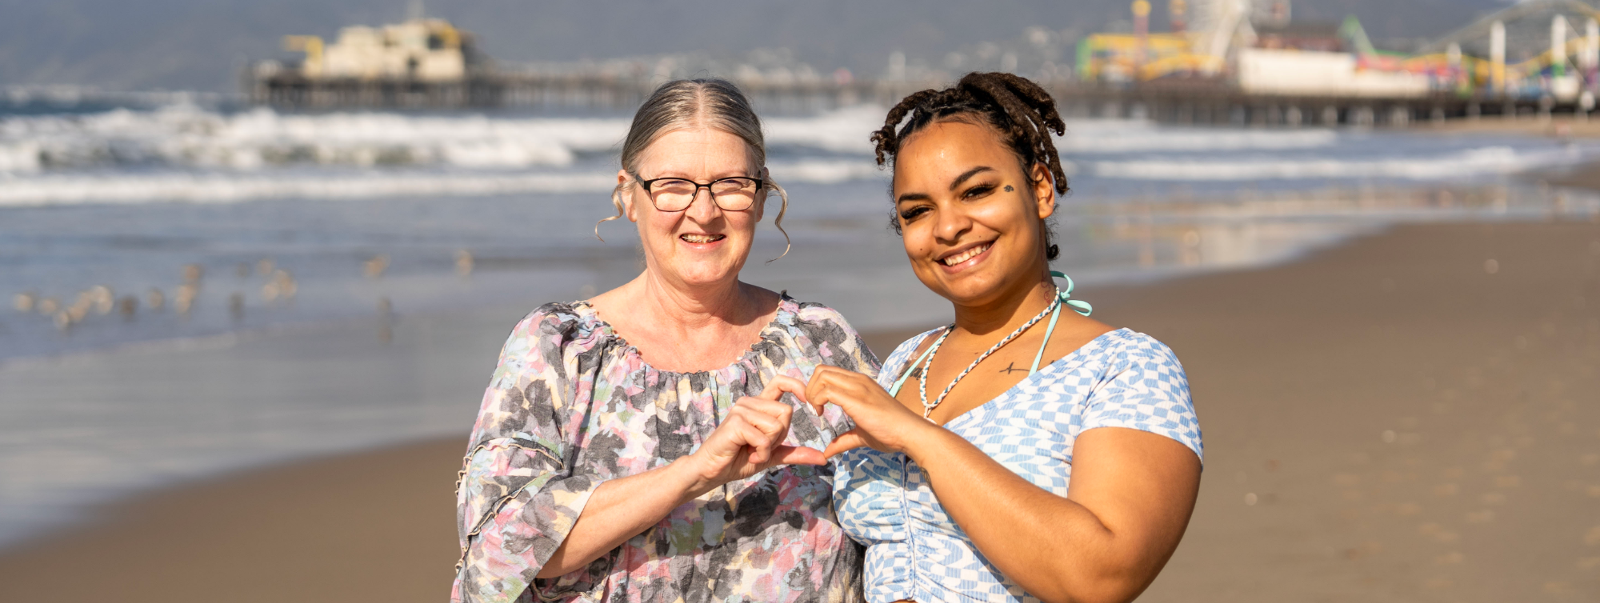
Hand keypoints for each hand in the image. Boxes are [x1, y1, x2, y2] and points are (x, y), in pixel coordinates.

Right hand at [681, 376, 823, 496]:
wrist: (711, 472)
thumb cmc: (737, 460)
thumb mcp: (772, 455)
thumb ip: (794, 453)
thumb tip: (823, 458)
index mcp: (758, 405)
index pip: (781, 383)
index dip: (799, 388)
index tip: (813, 408)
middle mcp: (750, 402)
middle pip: (786, 412)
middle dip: (780, 436)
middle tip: (760, 446)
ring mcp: (742, 410)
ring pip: (777, 426)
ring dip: (768, 447)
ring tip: (751, 451)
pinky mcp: (736, 422)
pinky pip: (764, 439)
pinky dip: (761, 453)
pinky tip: (747, 455)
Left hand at [805, 365, 934, 459]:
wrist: (911, 434)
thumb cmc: (891, 433)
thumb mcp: (862, 435)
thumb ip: (844, 440)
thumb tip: (828, 452)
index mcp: (860, 383)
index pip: (829, 372)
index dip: (816, 388)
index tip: (815, 408)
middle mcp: (858, 380)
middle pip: (821, 370)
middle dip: (809, 388)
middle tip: (812, 409)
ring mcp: (858, 387)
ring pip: (822, 375)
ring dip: (811, 393)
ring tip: (816, 411)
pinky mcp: (857, 399)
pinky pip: (827, 391)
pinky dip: (816, 400)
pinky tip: (820, 415)